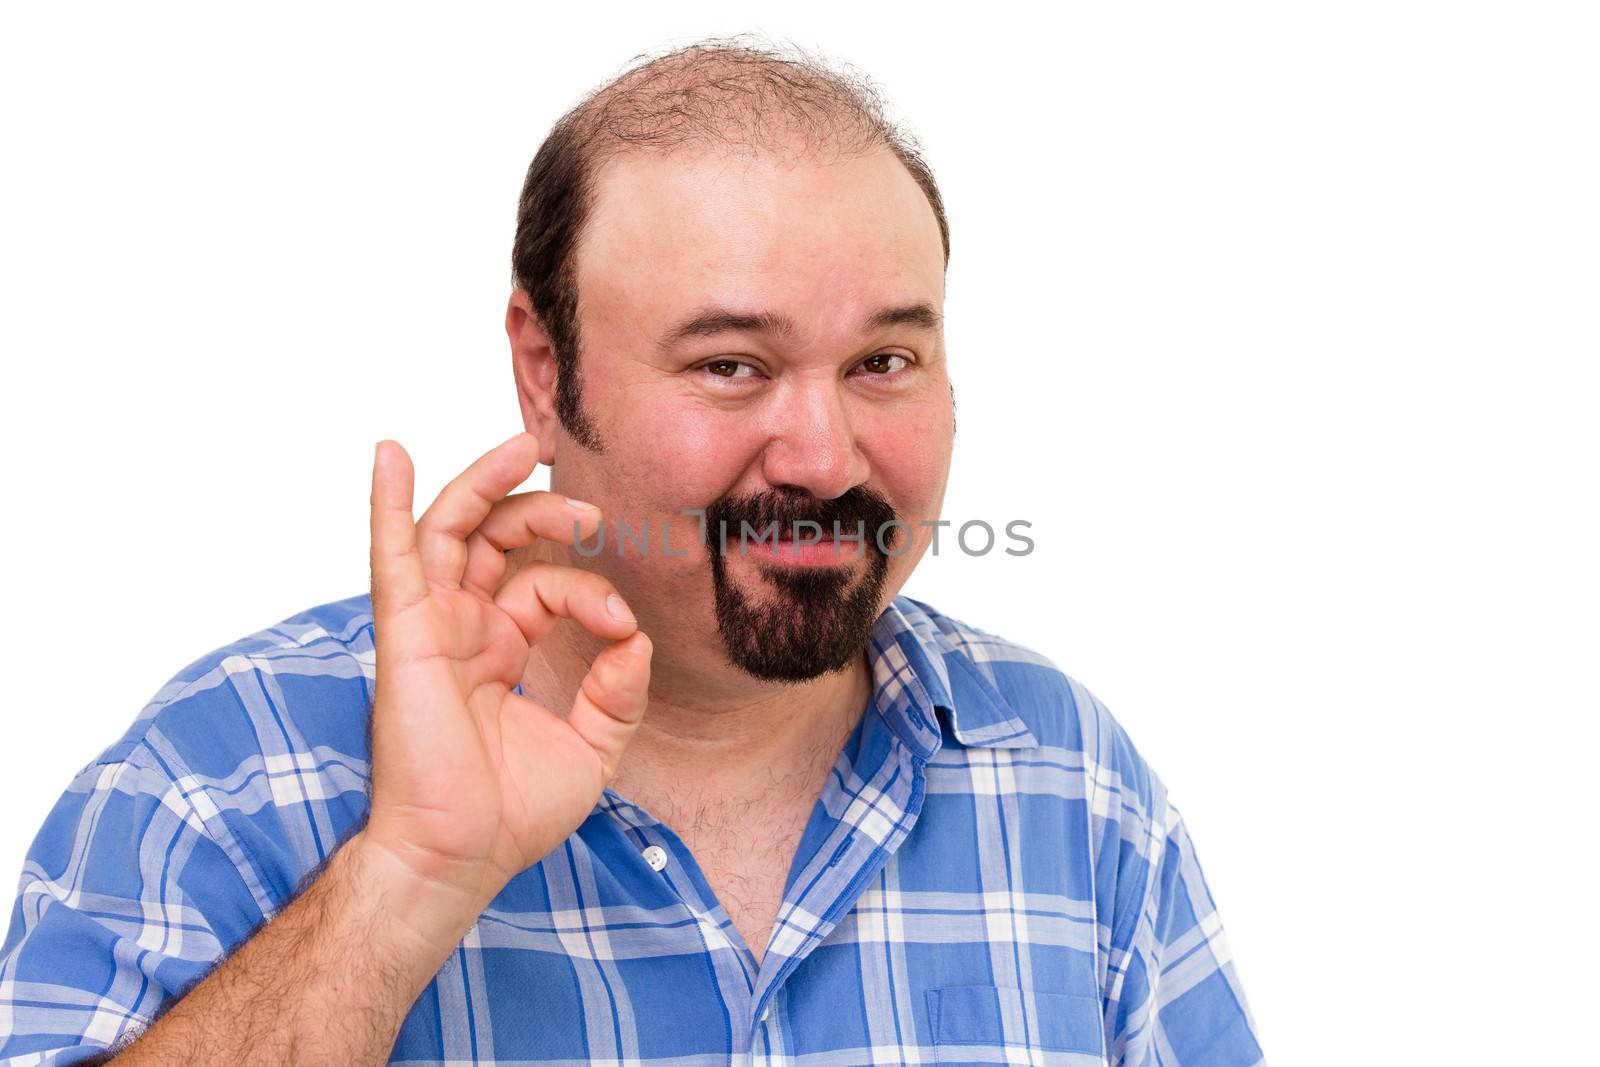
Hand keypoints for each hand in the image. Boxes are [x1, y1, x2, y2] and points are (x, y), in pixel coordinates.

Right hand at [360, 432, 651, 918]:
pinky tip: (390, 454)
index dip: (589, 591)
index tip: (620, 626)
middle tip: (587, 508)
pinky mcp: (404, 635)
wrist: (459, 858)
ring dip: (483, 483)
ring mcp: (430, 627)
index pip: (544, 588)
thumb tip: (635, 637)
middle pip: (494, 540)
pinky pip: (391, 556)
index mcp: (500, 649)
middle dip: (540, 510)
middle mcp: (462, 630)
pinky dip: (387, 502)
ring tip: (524, 446)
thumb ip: (618, 691)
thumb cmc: (511, 814)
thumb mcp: (591, 747)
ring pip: (450, 531)